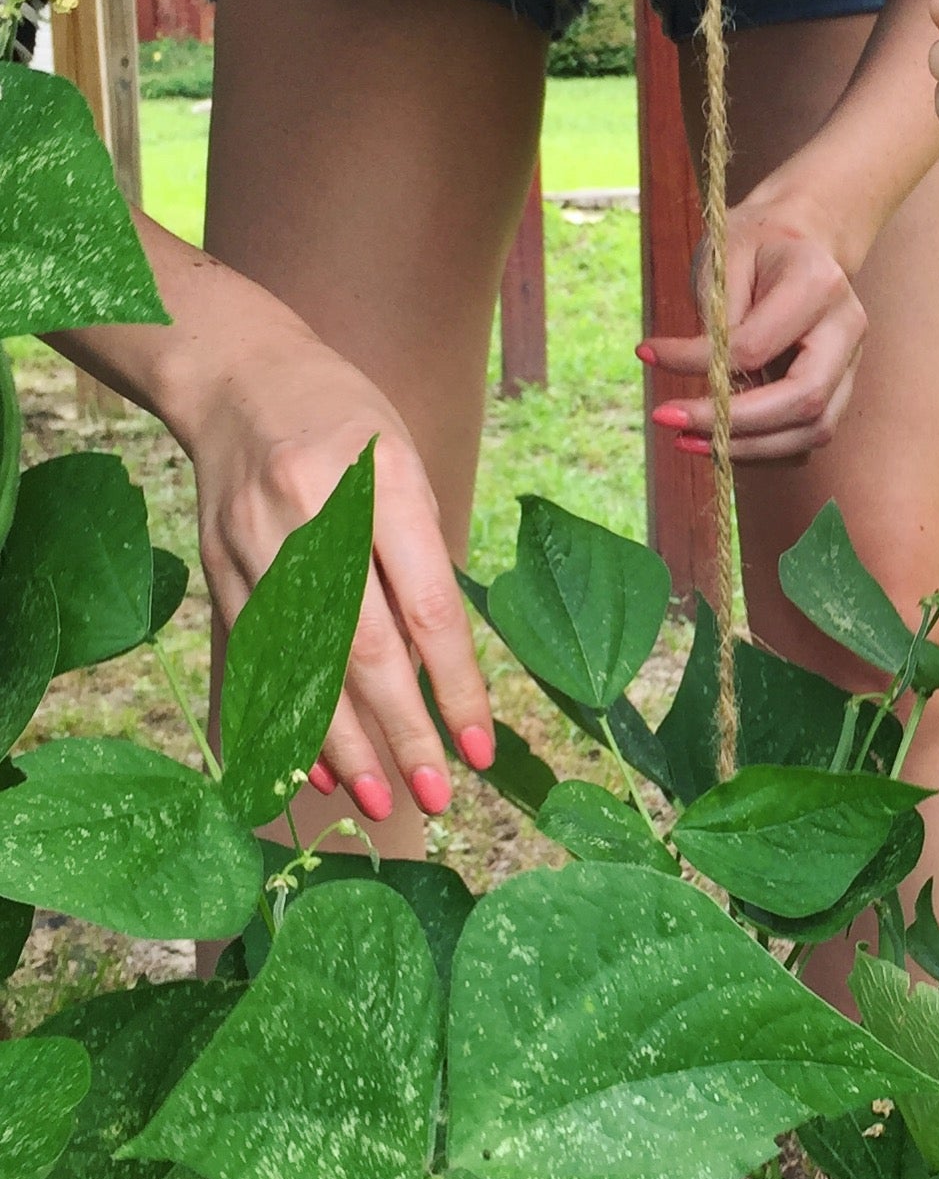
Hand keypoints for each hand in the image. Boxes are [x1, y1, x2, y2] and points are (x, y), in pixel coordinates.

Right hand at [183, 327, 493, 822]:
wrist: (239, 377)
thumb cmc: (349, 422)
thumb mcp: (406, 465)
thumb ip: (419, 560)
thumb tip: (434, 671)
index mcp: (382, 482)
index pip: (424, 606)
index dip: (454, 684)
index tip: (480, 747)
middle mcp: (312, 517)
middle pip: (362, 647)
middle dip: (402, 731)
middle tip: (437, 794)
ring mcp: (255, 545)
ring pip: (304, 664)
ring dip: (344, 744)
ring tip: (382, 801)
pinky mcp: (219, 567)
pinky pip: (257, 657)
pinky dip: (287, 716)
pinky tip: (314, 765)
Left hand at [639, 193, 868, 460]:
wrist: (800, 241)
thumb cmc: (756, 244)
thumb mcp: (725, 258)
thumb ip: (719, 317)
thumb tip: (704, 376)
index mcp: (819, 283)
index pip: (757, 345)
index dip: (700, 362)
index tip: (649, 353)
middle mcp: (847, 327)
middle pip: (803, 401)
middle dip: (734, 424)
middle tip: (671, 421)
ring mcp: (851, 363)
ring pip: (812, 430)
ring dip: (748, 447)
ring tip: (688, 440)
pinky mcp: (839, 389)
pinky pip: (805, 436)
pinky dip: (762, 447)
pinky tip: (718, 439)